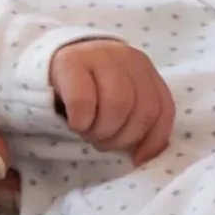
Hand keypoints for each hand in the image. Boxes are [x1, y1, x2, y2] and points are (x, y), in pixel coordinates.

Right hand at [49, 39, 175, 165]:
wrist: (51, 62)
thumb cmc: (91, 90)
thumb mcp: (120, 100)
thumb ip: (138, 118)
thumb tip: (145, 156)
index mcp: (144, 69)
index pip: (163, 108)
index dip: (153, 140)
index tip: (136, 158)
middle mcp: (127, 57)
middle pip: (142, 109)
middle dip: (122, 137)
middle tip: (102, 140)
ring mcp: (100, 55)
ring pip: (118, 104)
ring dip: (102, 131)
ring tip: (89, 132)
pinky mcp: (71, 61)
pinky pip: (84, 101)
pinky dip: (81, 122)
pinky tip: (75, 122)